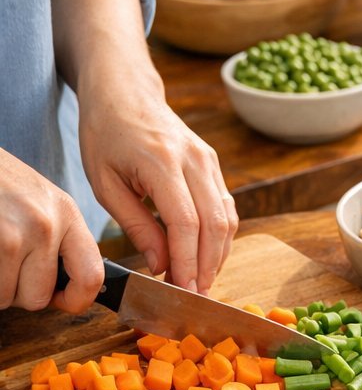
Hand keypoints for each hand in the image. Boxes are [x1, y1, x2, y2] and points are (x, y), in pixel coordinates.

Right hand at [0, 147, 104, 312]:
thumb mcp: (38, 199)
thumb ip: (58, 239)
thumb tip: (67, 289)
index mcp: (65, 213)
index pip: (91, 276)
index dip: (76, 299)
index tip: (61, 300)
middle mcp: (44, 225)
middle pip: (37, 297)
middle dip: (17, 290)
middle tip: (5, 261)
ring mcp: (12, 236)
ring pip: (5, 297)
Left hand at [78, 76, 238, 292]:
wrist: (125, 92)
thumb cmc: (106, 135)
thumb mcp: (106, 184)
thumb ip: (137, 226)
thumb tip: (161, 266)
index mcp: (161, 162)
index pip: (186, 223)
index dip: (187, 262)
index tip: (183, 291)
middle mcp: (194, 160)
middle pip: (215, 225)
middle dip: (207, 267)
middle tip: (194, 296)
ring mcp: (209, 161)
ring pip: (228, 219)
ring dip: (218, 256)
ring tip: (200, 282)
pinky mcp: (214, 165)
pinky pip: (227, 208)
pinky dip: (220, 238)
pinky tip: (206, 258)